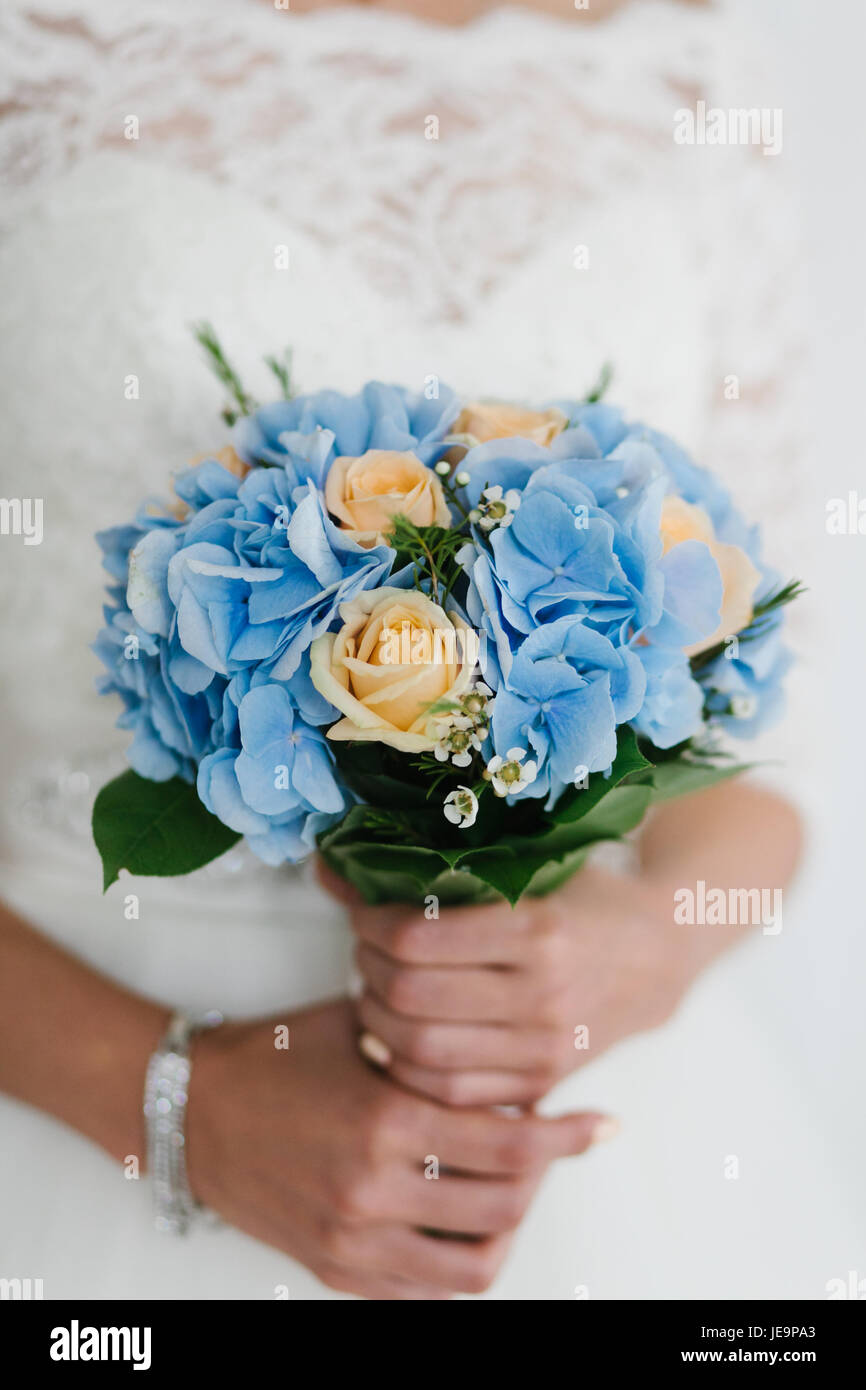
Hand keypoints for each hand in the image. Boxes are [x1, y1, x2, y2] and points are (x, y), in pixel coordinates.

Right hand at [187, 998, 610, 1298]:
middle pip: (503, 1206)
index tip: (601, 1123)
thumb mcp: (356, 1024)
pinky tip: (466, 1223)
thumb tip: (502, 1025)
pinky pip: (424, 1292)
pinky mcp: (335, 1270)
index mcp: (386, 1120)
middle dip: (542, 1176)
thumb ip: (428, 1032)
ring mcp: (354, 1241)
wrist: (190, 1111)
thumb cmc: (275, 1056)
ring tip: (510, 1189)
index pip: (508, 1141)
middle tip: (549, 1145)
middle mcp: (374, 1190)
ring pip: (472, 1265)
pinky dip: (458, 1263)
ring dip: (507, 1227)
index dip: (566, 1135)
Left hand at [331, 864, 689, 1107]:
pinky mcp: (540, 1084)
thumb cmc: (579, 899)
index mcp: (537, 928)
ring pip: (420, 1051)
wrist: (655, 957)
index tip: (362, 911)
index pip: (416, 936)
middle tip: (364, 950)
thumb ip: (428, 871)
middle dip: (367, 970)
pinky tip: (399, 1035)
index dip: (369, 922)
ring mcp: (543, 1046)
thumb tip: (329, 863)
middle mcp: (543, 993)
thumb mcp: (522, 869)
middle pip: (410, 996)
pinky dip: (407, 1067)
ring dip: (377, 1021)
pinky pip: (448, 1091)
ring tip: (376, 991)